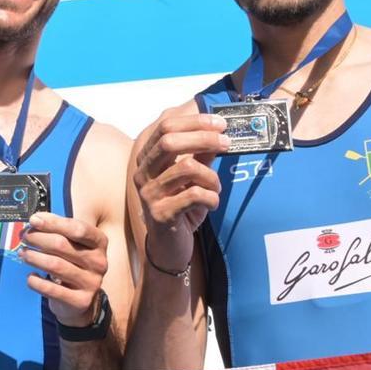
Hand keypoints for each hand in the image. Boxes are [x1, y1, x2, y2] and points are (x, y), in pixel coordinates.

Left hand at [20, 212, 107, 327]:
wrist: (83, 301)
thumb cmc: (74, 264)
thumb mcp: (74, 245)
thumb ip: (58, 231)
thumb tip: (35, 220)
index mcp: (99, 242)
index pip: (77, 228)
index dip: (53, 223)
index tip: (34, 220)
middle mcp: (98, 262)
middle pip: (62, 245)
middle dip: (38, 238)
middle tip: (24, 237)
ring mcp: (91, 283)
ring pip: (55, 265)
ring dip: (34, 257)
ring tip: (23, 254)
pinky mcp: (80, 301)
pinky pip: (51, 289)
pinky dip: (36, 281)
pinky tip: (31, 276)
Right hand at [132, 112, 228, 269]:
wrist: (169, 247)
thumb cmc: (181, 208)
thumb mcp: (193, 178)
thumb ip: (201, 155)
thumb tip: (218, 131)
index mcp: (148, 159)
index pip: (166, 127)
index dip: (195, 122)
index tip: (220, 123)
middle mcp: (143, 174)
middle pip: (170, 141)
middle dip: (204, 138)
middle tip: (227, 142)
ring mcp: (149, 194)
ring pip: (187, 167)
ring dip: (211, 176)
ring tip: (215, 188)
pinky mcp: (160, 214)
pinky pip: (194, 195)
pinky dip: (211, 197)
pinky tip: (212, 203)